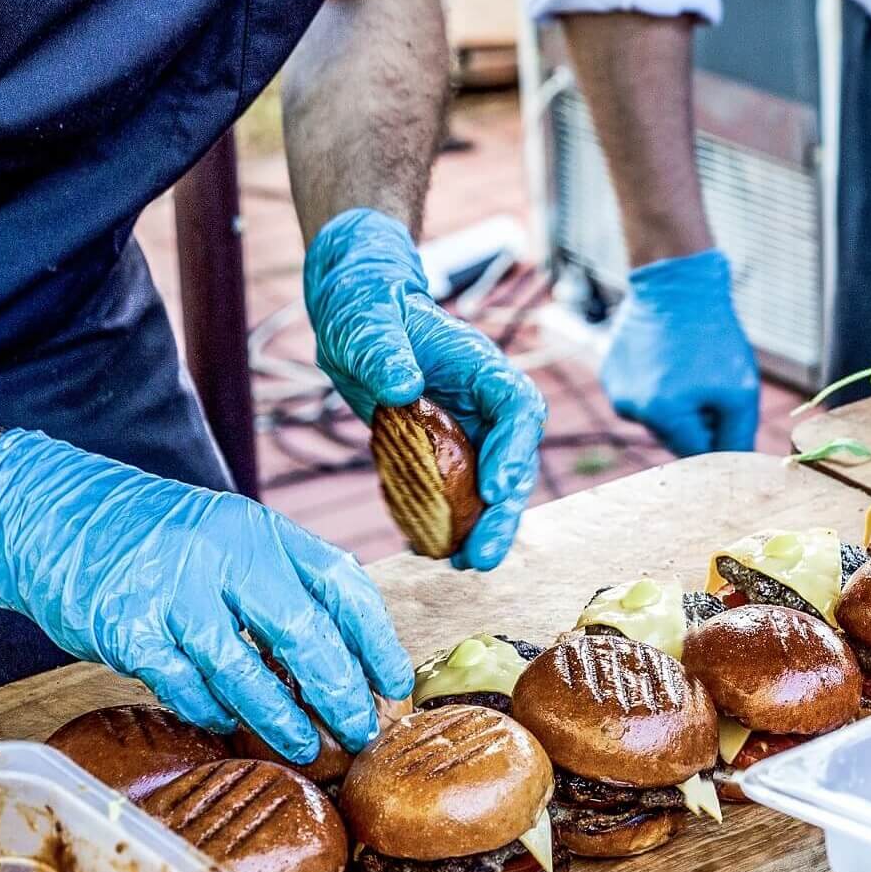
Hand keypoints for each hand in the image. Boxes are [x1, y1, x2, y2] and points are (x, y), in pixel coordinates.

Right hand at [0, 431, 413, 762]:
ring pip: (246, 672)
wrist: (42, 513)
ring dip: (282, 719)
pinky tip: (227, 726)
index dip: (376, 638)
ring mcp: (174, 590)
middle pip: (305, 633)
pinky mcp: (127, 627)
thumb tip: (341, 656)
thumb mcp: (227, 535)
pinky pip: (184, 686)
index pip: (341, 582)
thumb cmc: (150, 536)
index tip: (394, 682)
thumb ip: (278, 582)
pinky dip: (212, 711)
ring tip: (308, 747)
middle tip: (362, 730)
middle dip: (340, 691)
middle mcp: (224, 554)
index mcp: (260, 529)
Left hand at [304, 208, 546, 569]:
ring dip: (484, 526)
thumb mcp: (367, 322)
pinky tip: (433, 550)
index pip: (516, 408)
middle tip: (482, 555)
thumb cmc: (366, 307)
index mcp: (481, 367)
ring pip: (492, 485)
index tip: (494, 487)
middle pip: (514, 460)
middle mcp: (485, 403)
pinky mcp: (446, 451)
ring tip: (466, 563)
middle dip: (504, 511)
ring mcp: (469, 430)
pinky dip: (451, 522)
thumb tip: (402, 385)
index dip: (513, 450)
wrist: (353, 315)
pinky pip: (458, 492)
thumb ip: (384, 350)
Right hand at [602, 249, 760, 455]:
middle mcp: (631, 409)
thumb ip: (737, 438)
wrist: (677, 284)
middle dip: (696, 420)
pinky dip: (657, 385)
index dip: (718, 434)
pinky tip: (669, 357)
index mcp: (662, 415)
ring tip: (689, 366)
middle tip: (710, 382)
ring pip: (656, 418)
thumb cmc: (714, 337)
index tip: (726, 410)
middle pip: (674, 438)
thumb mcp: (742, 391)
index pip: (697, 454)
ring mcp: (615, 391)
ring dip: (676, 404)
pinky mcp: (609, 373)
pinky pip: (641, 396)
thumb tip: (735, 466)